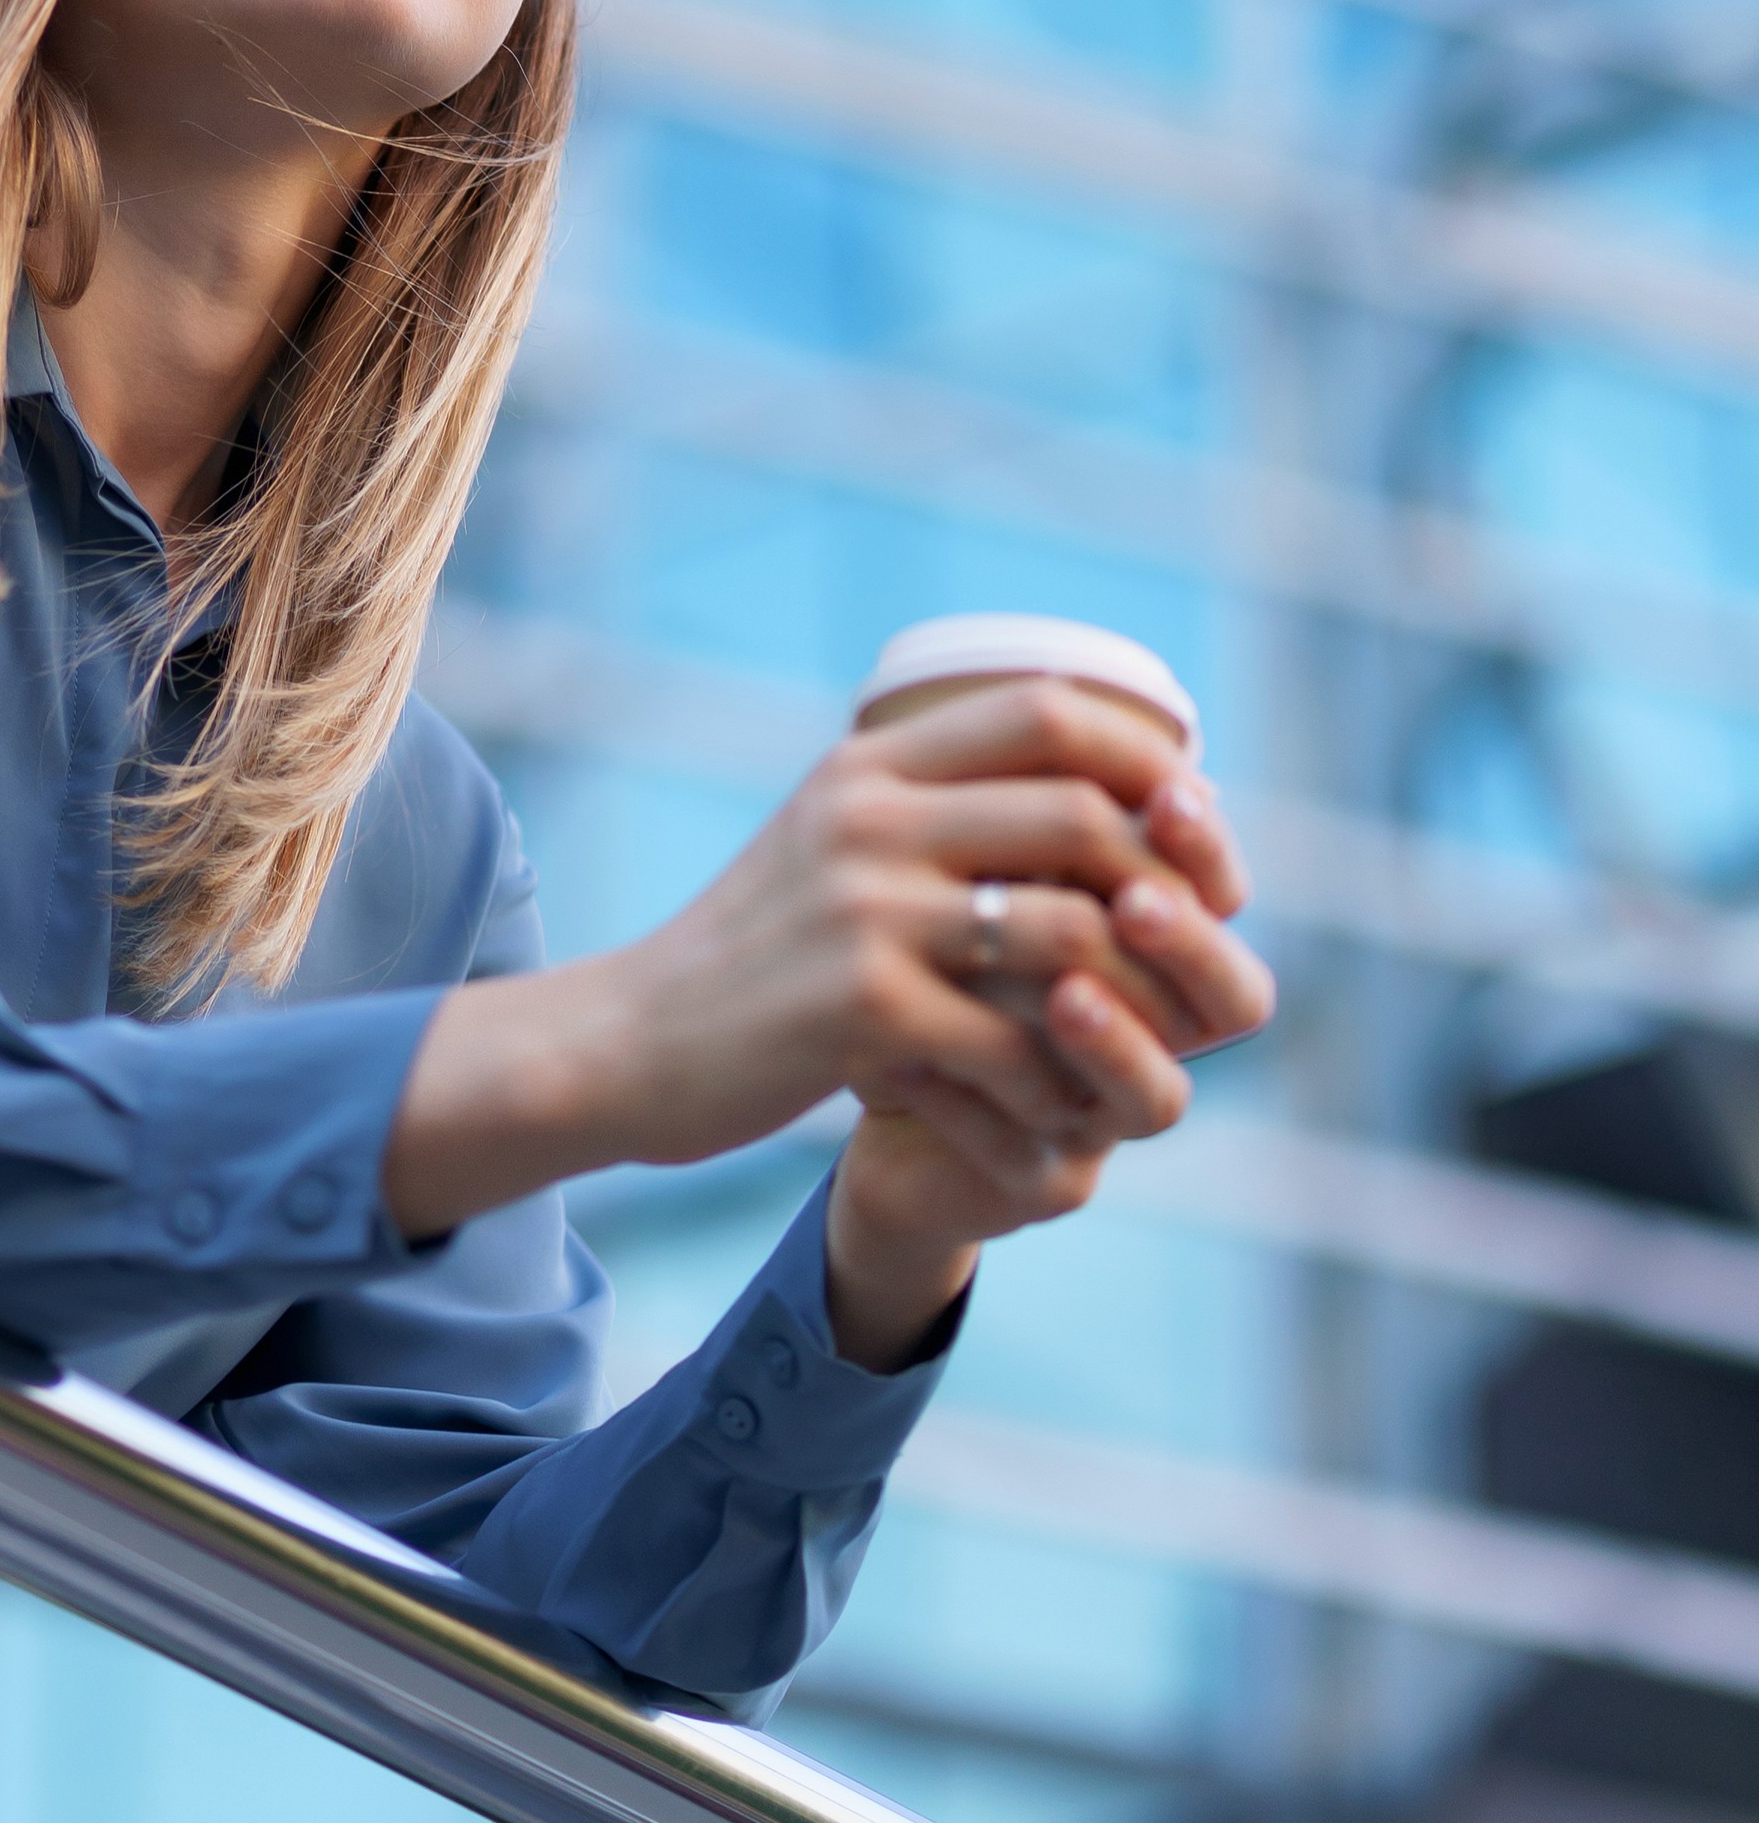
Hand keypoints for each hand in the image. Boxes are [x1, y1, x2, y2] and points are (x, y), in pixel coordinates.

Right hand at [384, 678, 1271, 1291]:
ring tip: (1147, 1044)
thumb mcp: (831, 841)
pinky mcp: (859, 1010)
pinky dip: (1060, 1085)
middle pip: (1083, 815)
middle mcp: (871, 818)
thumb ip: (930, 803)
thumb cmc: (752, 955)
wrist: (627, 1043)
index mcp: (873, 765)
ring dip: (1131, 997)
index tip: (1190, 822)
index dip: (1146, 757)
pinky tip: (1064, 1115)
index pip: (1048, 708)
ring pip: (1069, 931)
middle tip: (1196, 953)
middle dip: (1166, 887)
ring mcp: (864, 911)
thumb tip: (1083, 784)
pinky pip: (1014, 1041)